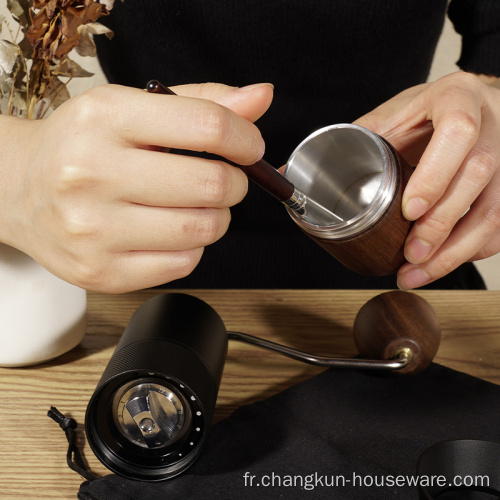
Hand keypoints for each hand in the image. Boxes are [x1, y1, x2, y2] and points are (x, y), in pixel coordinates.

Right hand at [0, 82, 272, 292]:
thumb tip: (260, 97)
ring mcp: (94, 229)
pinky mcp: (101, 271)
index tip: (249, 147)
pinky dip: (192, 247)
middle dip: (235, 183)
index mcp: (106, 119)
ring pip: (202, 229)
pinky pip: (183, 263)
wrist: (18, 188)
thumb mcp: (130, 108)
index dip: (245, 139)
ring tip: (196, 206)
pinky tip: (170, 232)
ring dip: (216, 217)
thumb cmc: (81, 146)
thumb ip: (199, 103)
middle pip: (212, 184)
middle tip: (223, 179)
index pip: (207, 126)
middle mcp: (92, 173)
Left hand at [354, 72, 499, 288]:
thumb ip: (348, 141)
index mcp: (457, 98)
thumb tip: (291, 174)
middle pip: (479, 177)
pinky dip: (471, 251)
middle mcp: (492, 124)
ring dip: (457, 250)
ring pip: (495, 210)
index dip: (435, 175)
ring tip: (418, 273)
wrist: (473, 105)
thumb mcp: (390, 117)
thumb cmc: (425, 113)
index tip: (408, 211)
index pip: (457, 132)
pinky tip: (442, 265)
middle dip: (442, 224)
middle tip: (411, 255)